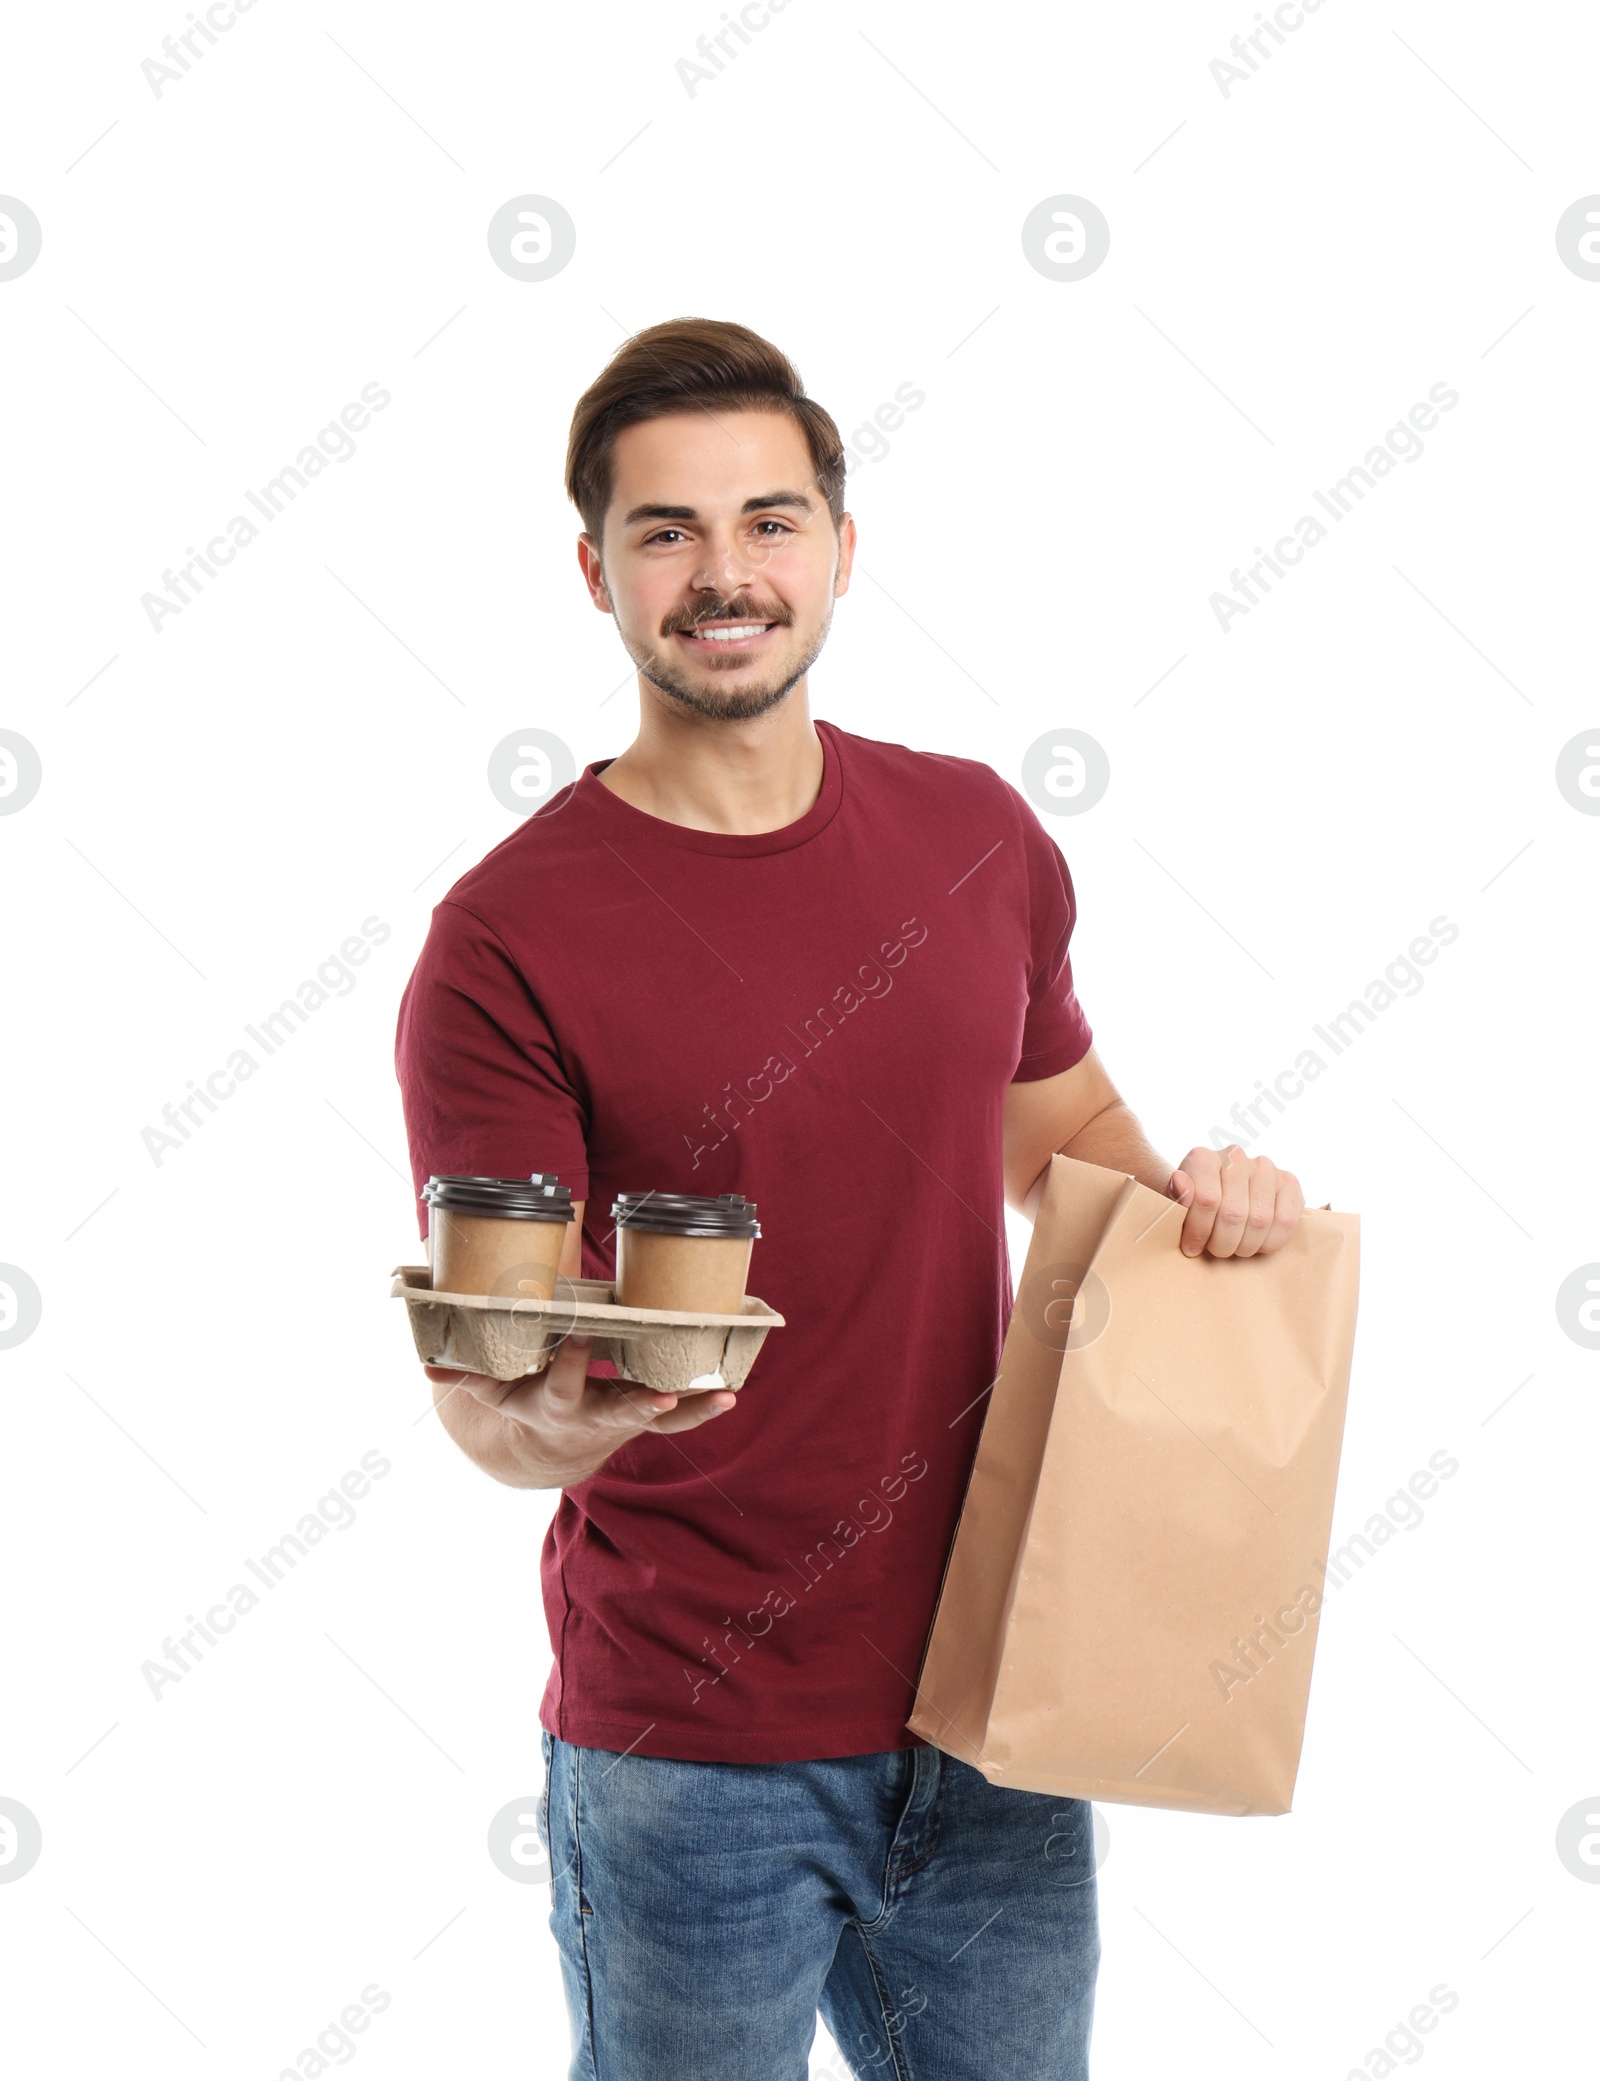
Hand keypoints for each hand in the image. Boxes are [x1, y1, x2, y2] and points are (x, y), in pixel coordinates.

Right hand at [423, 1333, 737, 1484]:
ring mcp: (626, 1419)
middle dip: (639, 1402)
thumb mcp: (493, 1396)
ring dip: (692, 1410)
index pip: (561, 1382)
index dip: (568, 1360)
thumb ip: (467, 1378)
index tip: (576, 1331)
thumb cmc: (523, 1405)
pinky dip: (704, 1408)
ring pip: (661, 1419)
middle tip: (663, 1395)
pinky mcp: (648, 1418)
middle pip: (619, 1410)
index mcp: (556, 1405)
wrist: (552, 1451)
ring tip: (725, 1398)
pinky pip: (680, 1418)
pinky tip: (732, 1393)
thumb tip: (427, 1363)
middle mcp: (595, 1416)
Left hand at [1166, 1144, 1302, 1257]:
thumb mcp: (1172, 1205)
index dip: (1199, 1232)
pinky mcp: (1288, 1182)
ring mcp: (1265, 1168)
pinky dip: (1271, 1241)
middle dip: (1222, 1243)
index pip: (1206, 1199)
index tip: (1191, 1247)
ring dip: (1245, 1245)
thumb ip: (1173, 1197)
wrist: (1216, 1199)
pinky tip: (1257, 1245)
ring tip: (1234, 1247)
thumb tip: (1180, 1182)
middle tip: (1216, 1250)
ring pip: (1260, 1219)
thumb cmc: (1191, 1208)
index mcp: (1202, 1158)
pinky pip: (1286, 1220)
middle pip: (1234, 1213)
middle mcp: (1235, 1157)